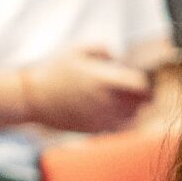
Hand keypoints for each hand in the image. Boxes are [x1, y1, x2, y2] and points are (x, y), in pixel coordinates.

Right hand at [19, 48, 155, 134]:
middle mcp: (107, 102)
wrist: (34, 98)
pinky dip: (123, 119)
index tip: (144, 76)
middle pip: (141, 103)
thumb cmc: (55, 71)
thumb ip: (102, 50)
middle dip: (143, 95)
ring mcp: (102, 119)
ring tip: (124, 97)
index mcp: (103, 81)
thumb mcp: (77, 51)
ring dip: (134, 107)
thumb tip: (118, 58)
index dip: (147, 81)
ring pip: (133, 117)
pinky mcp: (96, 130)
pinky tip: (113, 109)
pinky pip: (120, 127)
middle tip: (137, 87)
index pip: (141, 85)